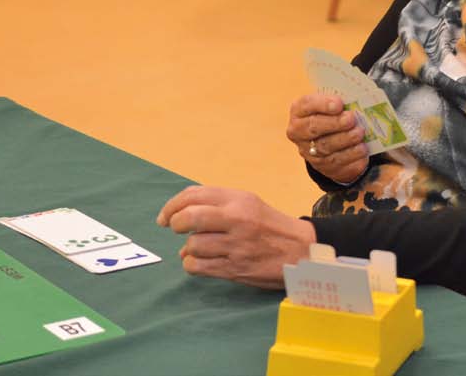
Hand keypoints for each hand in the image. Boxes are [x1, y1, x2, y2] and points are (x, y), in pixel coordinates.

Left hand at [156, 185, 316, 288]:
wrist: (301, 251)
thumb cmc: (269, 225)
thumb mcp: (247, 203)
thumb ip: (215, 204)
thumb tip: (177, 217)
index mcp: (238, 200)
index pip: (193, 195)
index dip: (172, 206)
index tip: (165, 217)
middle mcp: (237, 220)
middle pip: (189, 218)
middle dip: (175, 224)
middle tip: (176, 229)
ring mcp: (236, 246)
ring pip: (192, 245)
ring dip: (189, 248)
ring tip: (199, 247)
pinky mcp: (236, 269)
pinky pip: (198, 267)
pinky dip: (192, 265)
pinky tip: (200, 261)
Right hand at [287, 93, 368, 183]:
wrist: (327, 141)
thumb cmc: (329, 116)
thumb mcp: (328, 105)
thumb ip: (337, 103)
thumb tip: (354, 101)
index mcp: (299, 112)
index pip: (306, 105)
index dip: (322, 104)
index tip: (339, 104)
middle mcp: (299, 133)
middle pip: (314, 128)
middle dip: (334, 123)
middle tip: (351, 119)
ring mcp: (310, 153)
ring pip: (326, 148)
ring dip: (345, 140)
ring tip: (359, 133)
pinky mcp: (324, 168)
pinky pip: (338, 165)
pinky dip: (353, 158)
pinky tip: (362, 150)